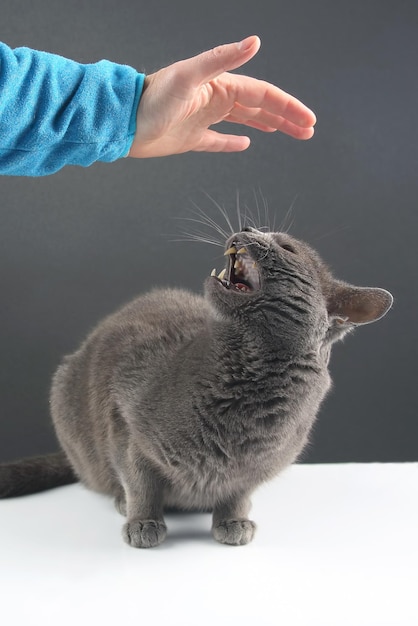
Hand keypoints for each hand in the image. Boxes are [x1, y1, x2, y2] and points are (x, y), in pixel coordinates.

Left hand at [129, 35, 315, 157]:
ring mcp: (205, 119)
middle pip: (260, 107)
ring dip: (269, 125)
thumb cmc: (152, 99)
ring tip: (289, 133)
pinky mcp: (192, 138)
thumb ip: (222, 58)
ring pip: (246, 122)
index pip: (263, 94)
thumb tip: (255, 41)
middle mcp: (215, 101)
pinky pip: (219, 141)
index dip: (288, 106)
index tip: (308, 120)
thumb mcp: (188, 76)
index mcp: (220, 87)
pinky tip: (245, 145)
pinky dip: (233, 143)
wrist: (124, 122)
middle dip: (286, 118)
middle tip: (307, 131)